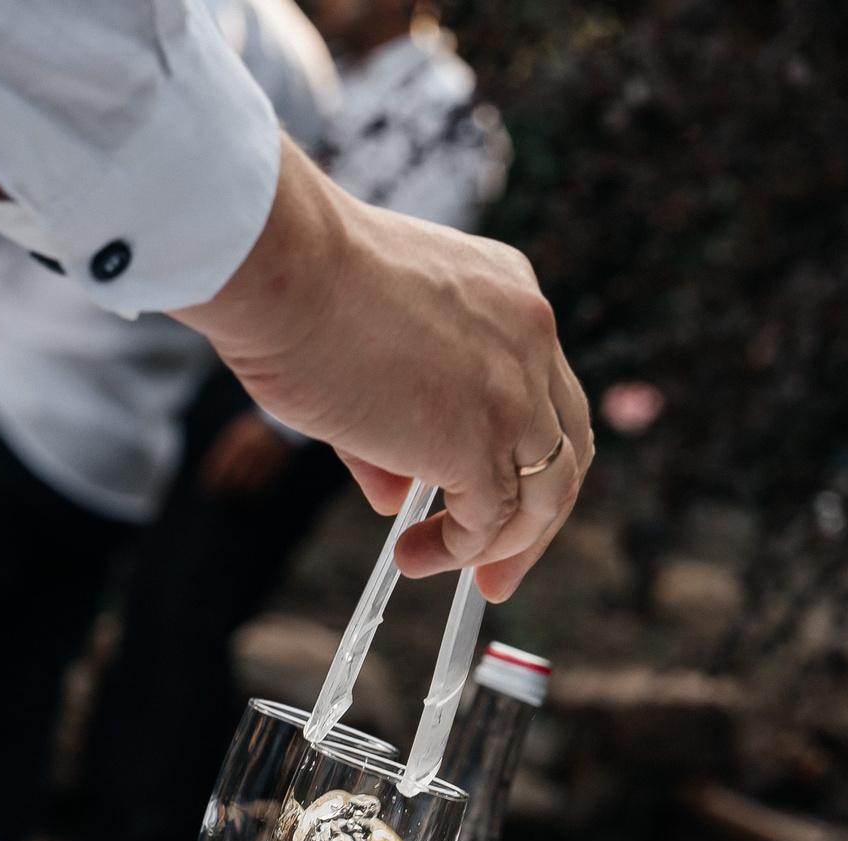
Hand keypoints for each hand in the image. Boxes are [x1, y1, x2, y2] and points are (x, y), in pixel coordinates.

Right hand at [177, 140, 590, 600]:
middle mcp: (530, 341)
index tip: (493, 498)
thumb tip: (394, 493)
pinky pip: (490, 520)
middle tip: (495, 570)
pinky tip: (416, 556)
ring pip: (543, 495)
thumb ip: (395, 424)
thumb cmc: (300, 285)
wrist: (282, 264)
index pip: (543, 396)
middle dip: (536, 521)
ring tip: (442, 568)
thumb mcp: (371, 346)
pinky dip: (459, 551)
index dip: (524, 456)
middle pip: (565, 453)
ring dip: (501, 547)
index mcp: (510, 301)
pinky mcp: (479, 443)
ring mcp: (514, 395)